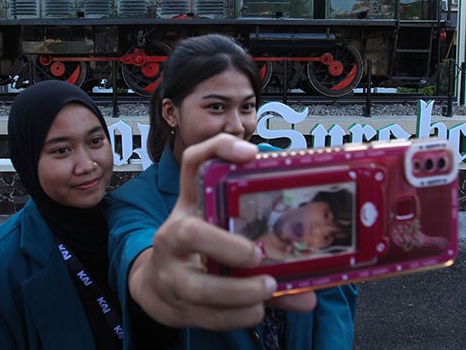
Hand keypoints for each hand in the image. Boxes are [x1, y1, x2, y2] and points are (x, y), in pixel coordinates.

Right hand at [128, 134, 315, 329]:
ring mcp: (170, 272)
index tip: (251, 153)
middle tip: (258, 254)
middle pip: (188, 233)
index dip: (219, 150)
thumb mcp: (220, 235)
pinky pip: (208, 316)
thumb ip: (264, 250)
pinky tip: (257, 309)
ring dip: (239, 291)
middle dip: (226, 246)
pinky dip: (238, 315)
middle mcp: (173, 235)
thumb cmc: (198, 253)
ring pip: (198, 285)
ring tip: (268, 288)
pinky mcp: (175, 305)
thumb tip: (310, 285)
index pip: (192, 163)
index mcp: (188, 204)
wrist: (155, 287)